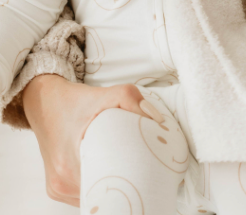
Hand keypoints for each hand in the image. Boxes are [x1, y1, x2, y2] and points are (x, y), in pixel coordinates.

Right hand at [22, 74, 161, 206]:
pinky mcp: (56, 187)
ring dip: (108, 187)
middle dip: (123, 186)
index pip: (106, 185)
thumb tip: (156, 121)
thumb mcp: (106, 93)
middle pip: (100, 194)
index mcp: (71, 163)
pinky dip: (97, 186)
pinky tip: (108, 172)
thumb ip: (132, 101)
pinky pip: (82, 194)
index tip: (146, 175)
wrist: (44, 101)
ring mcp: (57, 187)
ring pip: (91, 196)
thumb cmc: (75, 100)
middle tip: (143, 174)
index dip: (129, 183)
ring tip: (127, 172)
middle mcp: (62, 180)